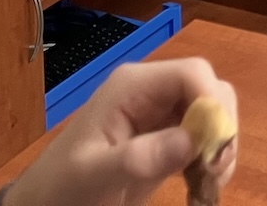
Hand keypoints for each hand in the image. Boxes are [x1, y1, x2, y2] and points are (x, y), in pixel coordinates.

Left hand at [0, 57, 237, 205]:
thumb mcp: (94, 176)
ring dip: (220, 144)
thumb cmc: (64, 189)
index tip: (215, 151)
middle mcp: (150, 91)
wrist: (46, 204)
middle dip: (221, 126)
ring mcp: (159, 113)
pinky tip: (201, 183)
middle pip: (208, 88)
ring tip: (208, 182)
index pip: (191, 73)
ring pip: (211, 111)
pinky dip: (212, 156)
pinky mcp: (164, 136)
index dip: (212, 105)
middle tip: (214, 171)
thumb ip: (138, 158)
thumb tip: (191, 140)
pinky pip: (203, 134)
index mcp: (132, 86)